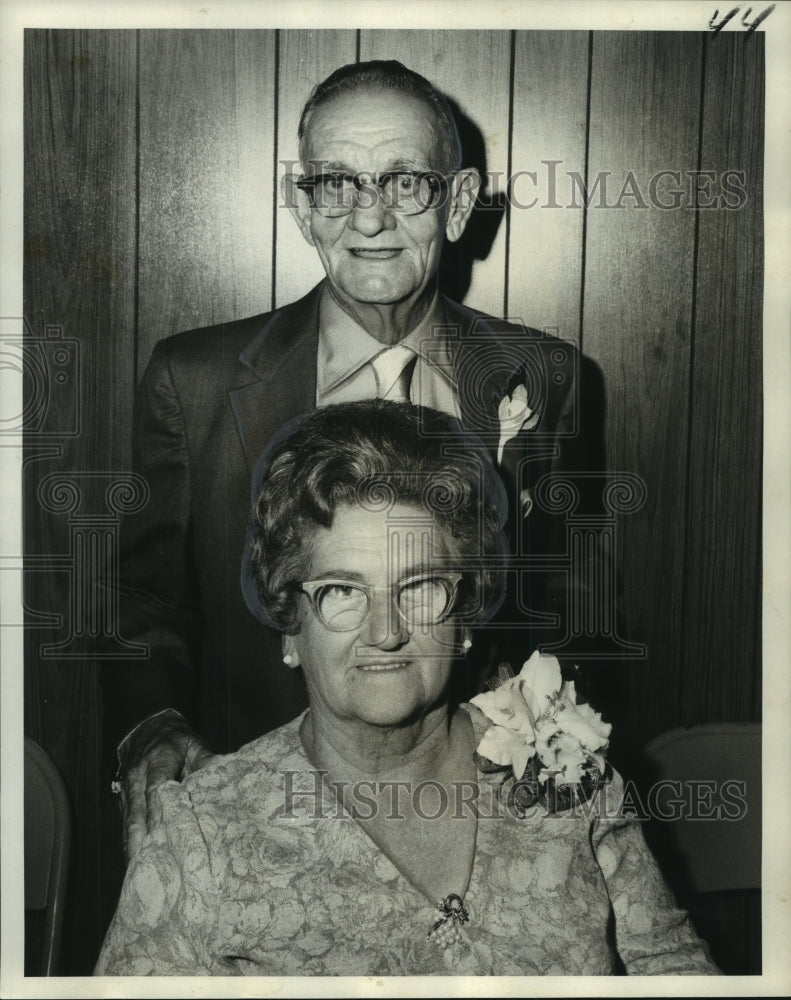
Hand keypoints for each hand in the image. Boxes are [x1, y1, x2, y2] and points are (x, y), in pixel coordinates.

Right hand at [115, 710, 214, 861]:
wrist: (146, 729)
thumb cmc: (176, 740)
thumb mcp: (194, 744)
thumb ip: (207, 760)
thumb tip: (226, 772)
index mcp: (157, 760)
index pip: (156, 787)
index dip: (159, 810)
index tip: (166, 832)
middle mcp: (137, 776)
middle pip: (136, 811)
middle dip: (140, 838)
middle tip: (148, 864)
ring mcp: (127, 790)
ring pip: (128, 821)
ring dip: (133, 845)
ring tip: (141, 871)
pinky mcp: (123, 801)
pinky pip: (125, 824)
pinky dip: (130, 843)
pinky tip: (137, 862)